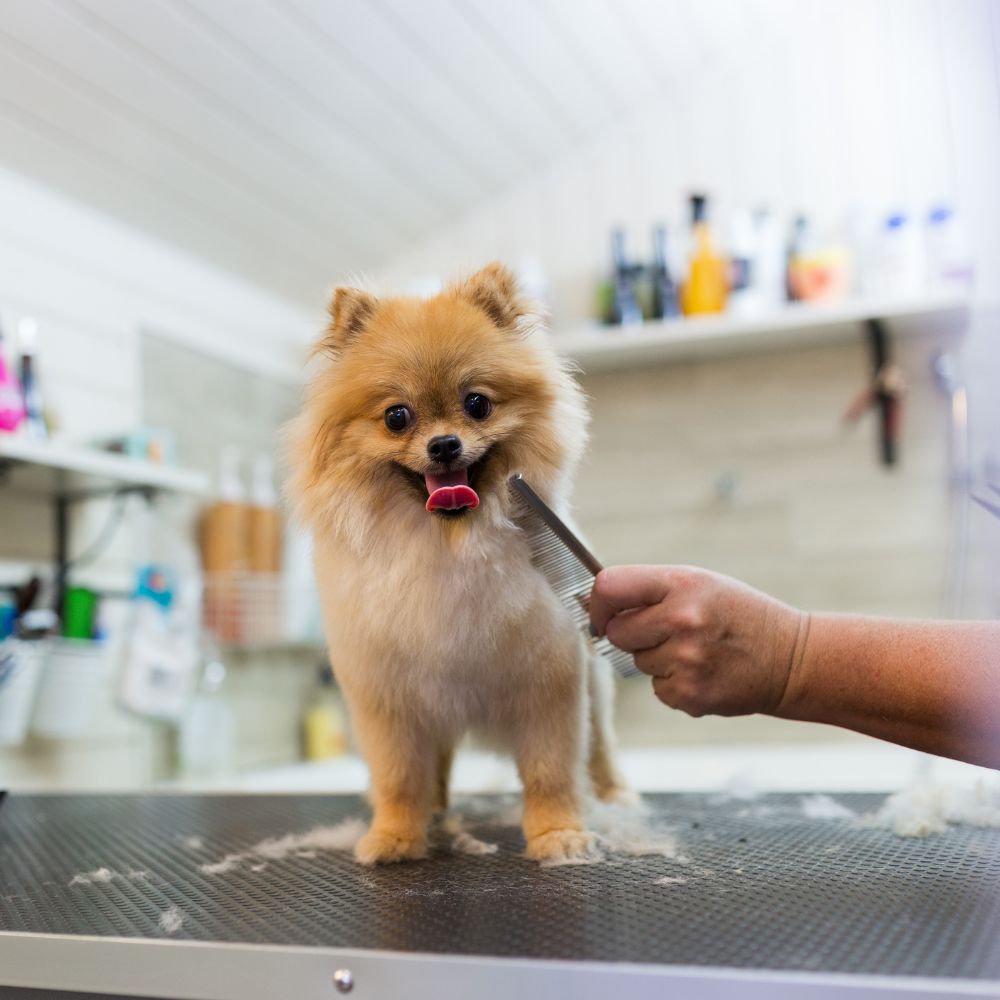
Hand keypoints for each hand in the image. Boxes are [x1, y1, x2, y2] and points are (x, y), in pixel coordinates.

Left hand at [590, 565, 805, 717]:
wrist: (792, 659)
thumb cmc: (737, 615)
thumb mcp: (700, 583)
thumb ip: (650, 589)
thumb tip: (595, 605)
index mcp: (682, 584)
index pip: (610, 586)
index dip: (598, 602)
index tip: (602, 612)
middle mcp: (682, 620)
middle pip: (616, 632)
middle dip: (630, 634)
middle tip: (665, 631)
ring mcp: (686, 660)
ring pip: (637, 663)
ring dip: (657, 658)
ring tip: (696, 650)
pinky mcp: (689, 695)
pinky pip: (656, 689)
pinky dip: (673, 683)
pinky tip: (703, 671)